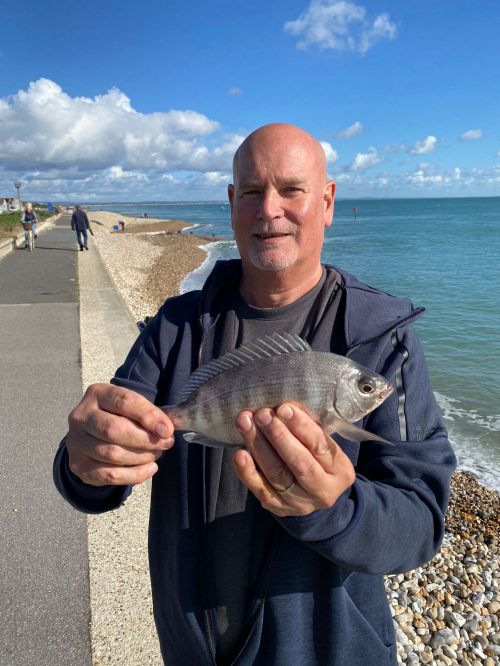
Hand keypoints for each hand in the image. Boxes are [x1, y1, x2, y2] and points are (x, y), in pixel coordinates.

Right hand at [66, 383, 173, 486]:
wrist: (91, 437)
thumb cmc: (119, 417)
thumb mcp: (131, 407)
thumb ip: (148, 414)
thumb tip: (166, 430)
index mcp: (97, 394)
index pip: (124, 401)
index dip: (148, 416)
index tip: (167, 430)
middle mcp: (81, 416)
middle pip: (114, 429)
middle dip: (145, 439)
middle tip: (165, 443)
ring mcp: (76, 442)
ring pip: (112, 453)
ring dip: (141, 456)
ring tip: (156, 454)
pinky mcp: (78, 465)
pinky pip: (109, 475)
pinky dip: (134, 474)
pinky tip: (149, 468)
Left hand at [232, 404, 354, 516]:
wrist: (314, 491)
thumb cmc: (317, 456)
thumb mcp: (323, 442)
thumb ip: (308, 426)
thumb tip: (283, 407)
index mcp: (339, 470)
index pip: (319, 445)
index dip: (301, 426)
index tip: (283, 408)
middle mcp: (323, 490)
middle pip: (299, 463)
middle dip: (278, 436)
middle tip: (262, 414)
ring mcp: (301, 503)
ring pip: (277, 475)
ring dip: (259, 447)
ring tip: (245, 424)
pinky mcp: (279, 508)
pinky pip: (261, 490)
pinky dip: (248, 472)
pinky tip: (239, 455)